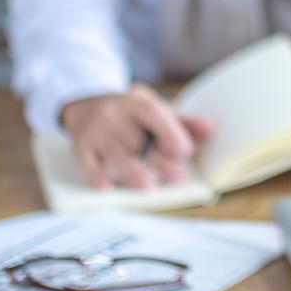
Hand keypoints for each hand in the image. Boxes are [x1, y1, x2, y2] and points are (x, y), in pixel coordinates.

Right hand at [59, 85, 213, 190]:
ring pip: (115, 154)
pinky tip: (107, 187)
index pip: (154, 114)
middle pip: (138, 139)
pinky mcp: (80, 148)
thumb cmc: (129, 114)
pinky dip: (96, 176)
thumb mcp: (154, 110)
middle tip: (177, 177)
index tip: (185, 151)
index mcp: (137, 103)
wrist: (85, 105)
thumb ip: (182, 121)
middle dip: (158, 160)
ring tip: (149, 187)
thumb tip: (210, 129)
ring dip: (133, 171)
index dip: (170, 132)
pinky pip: (87, 163)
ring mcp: (96, 131)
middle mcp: (114, 114)